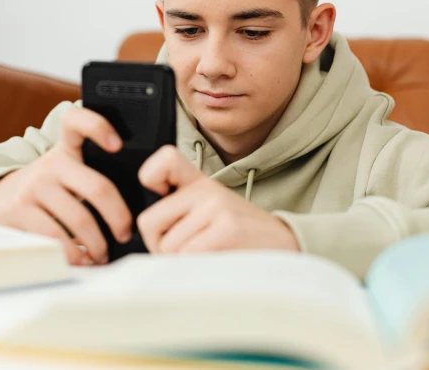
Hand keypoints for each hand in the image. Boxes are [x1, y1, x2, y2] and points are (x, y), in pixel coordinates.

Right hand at [0, 105, 132, 265]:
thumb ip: (91, 175)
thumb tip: (137, 201)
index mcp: (66, 149)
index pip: (77, 122)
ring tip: (103, 254)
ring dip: (98, 244)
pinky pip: (57, 237)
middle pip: (97, 188)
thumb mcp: (65, 172)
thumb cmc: (47, 189)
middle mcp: (51, 163)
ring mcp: (34, 186)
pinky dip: (74, 254)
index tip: (118, 144)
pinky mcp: (20, 210)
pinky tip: (82, 259)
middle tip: (125, 234)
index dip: (98, 126)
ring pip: (80, 219)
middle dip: (119, 218)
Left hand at [137, 146, 298, 253]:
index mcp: (199, 183)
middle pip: (150, 221)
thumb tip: (143, 231)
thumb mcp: (210, 212)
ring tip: (206, 259)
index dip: (150, 176)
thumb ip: (179, 213)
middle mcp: (205, 190)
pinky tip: (214, 265)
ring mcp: (216, 207)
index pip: (166, 160)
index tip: (159, 194)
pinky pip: (187, 256)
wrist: (285, 246)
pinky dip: (193, 270)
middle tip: (184, 251)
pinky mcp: (227, 228)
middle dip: (159, 246)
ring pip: (167, 246)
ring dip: (179, 263)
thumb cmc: (240, 236)